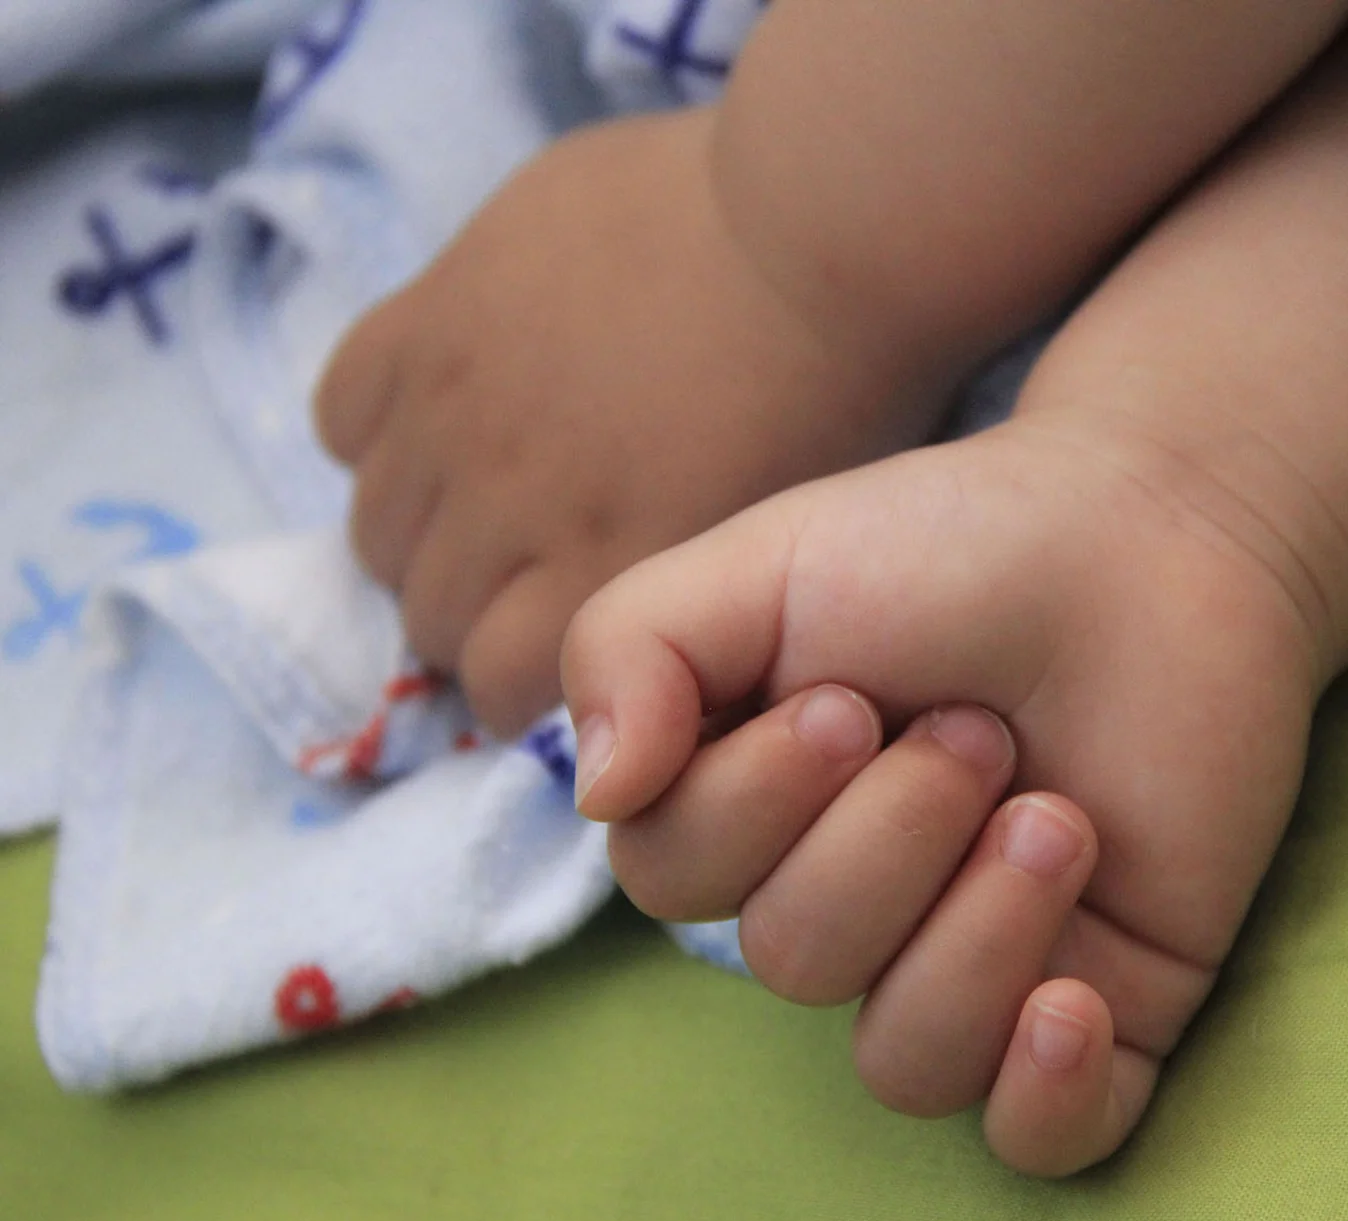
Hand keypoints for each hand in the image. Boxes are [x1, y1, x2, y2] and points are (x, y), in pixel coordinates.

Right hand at [315, 109, 932, 732]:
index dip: (512, 686)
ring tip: (468, 508)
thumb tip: (597, 611)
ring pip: (376, 527)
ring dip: (417, 536)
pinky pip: (342, 412)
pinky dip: (373, 432)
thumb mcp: (756, 534)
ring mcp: (457, 410)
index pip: (492, 684)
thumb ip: (660, 583)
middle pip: (425, 616)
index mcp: (602, 575)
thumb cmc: (824, 385)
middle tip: (508, 587)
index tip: (540, 663)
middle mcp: (511, 510)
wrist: (806, 228)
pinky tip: (432, 419)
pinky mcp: (429, 317)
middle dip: (465, 622)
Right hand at [562, 413, 1319, 1174]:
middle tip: (981, 733)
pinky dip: (1043, 1099)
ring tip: (1054, 819)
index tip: (853, 701)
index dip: (752, 806)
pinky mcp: (1108, 1006)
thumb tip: (598, 793)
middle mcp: (856, 903)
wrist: (1162, 538)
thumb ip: (632, 647)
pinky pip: (1044, 1140)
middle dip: (891, 836)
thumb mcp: (764, 562)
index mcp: (758, 811)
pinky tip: (1070, 1005)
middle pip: (797, 961)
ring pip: (906, 1059)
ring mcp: (981, 965)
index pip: (678, 881)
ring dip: (976, 932)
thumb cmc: (958, 547)